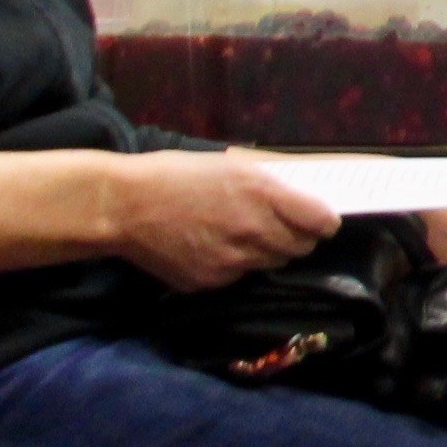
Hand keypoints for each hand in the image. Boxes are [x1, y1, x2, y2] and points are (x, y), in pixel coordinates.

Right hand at [106, 149, 340, 291]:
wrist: (123, 206)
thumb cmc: (174, 175)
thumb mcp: (229, 165)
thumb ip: (268, 181)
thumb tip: (299, 191)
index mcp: (263, 194)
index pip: (322, 222)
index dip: (323, 220)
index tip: (320, 219)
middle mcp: (255, 231)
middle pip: (302, 247)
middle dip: (296, 236)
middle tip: (278, 225)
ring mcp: (234, 261)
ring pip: (272, 263)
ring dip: (267, 251)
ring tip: (240, 233)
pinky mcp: (212, 281)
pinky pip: (240, 275)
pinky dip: (235, 264)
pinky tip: (212, 246)